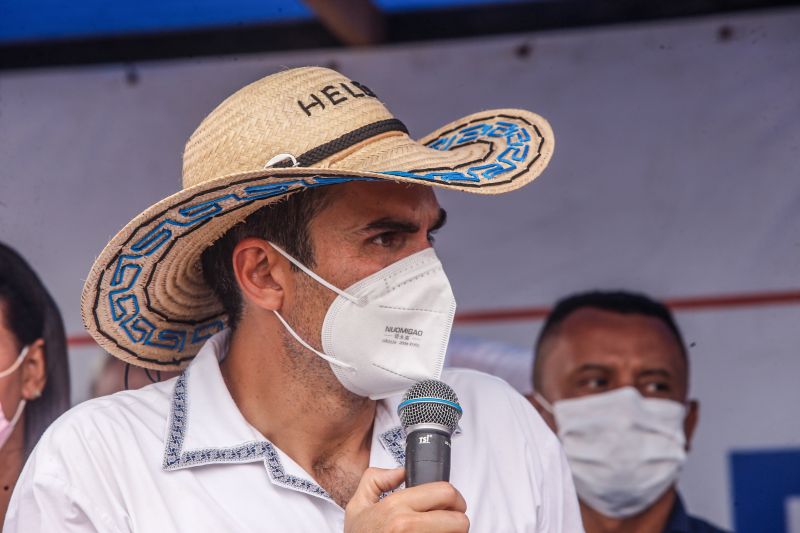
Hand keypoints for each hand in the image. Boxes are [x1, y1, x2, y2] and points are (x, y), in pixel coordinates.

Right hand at [344, 467, 468, 532]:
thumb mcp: (357, 506)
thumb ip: (376, 479)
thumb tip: (400, 472)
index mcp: (396, 507)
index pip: (445, 492)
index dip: (454, 498)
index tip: (452, 503)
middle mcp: (407, 526)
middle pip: (459, 520)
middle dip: (458, 519)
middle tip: (451, 521)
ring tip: (440, 532)